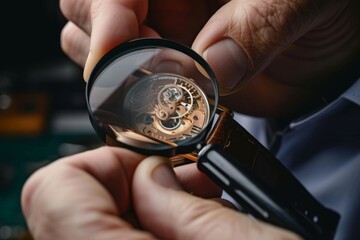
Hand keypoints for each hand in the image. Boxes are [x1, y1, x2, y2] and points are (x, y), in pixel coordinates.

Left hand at [21, 147, 300, 239]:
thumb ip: (179, 202)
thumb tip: (151, 174)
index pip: (53, 189)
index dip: (104, 163)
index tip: (150, 166)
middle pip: (68, 206)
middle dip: (129, 184)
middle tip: (178, 185)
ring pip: (91, 224)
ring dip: (141, 206)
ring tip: (190, 209)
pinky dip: (145, 229)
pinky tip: (185, 230)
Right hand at [60, 0, 358, 117]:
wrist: (330, 47)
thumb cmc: (327, 8)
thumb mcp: (305, 2)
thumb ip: (259, 27)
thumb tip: (214, 65)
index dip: (107, 13)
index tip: (120, 45)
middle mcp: (163, 3)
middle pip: (88, 13)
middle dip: (105, 46)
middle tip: (149, 70)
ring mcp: (162, 38)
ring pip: (100, 51)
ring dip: (116, 77)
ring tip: (163, 88)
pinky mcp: (170, 74)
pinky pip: (131, 86)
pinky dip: (135, 101)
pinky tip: (165, 105)